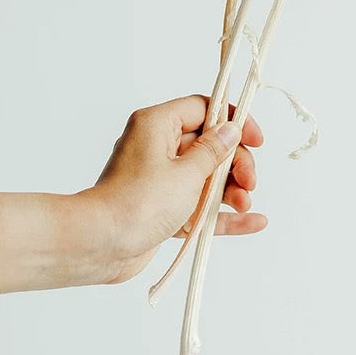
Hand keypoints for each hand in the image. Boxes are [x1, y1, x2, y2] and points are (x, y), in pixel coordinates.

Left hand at [81, 94, 267, 283]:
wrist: (99, 245)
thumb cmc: (139, 202)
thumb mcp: (186, 173)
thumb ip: (213, 150)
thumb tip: (230, 129)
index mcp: (158, 125)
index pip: (203, 109)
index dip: (233, 122)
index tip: (256, 140)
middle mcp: (157, 147)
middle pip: (208, 145)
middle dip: (235, 163)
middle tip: (250, 182)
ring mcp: (160, 179)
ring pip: (206, 177)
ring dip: (231, 190)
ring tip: (245, 205)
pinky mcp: (162, 208)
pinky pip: (198, 205)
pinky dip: (222, 213)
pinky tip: (253, 221)